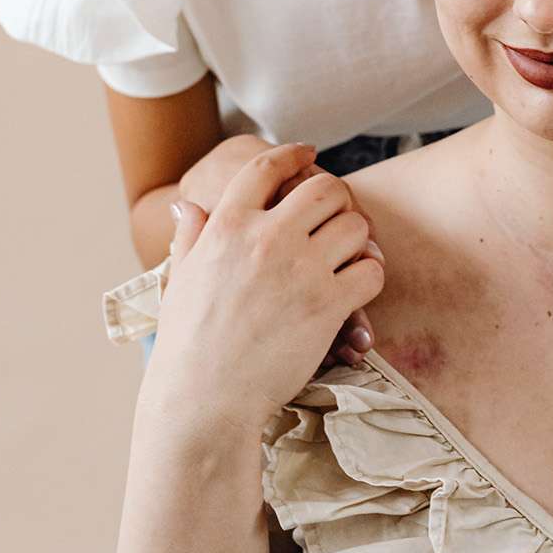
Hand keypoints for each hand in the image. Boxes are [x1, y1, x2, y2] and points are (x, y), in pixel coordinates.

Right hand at [178, 135, 376, 365]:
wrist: (203, 400)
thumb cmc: (187, 344)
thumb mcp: (181, 278)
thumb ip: (191, 235)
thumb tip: (186, 204)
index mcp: (227, 227)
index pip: (265, 168)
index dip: (291, 154)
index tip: (307, 152)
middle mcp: (266, 238)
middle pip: (325, 188)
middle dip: (336, 199)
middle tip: (336, 218)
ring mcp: (300, 270)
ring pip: (355, 225)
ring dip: (358, 237)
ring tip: (350, 254)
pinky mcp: (327, 305)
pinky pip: (371, 270)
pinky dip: (371, 274)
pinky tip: (357, 286)